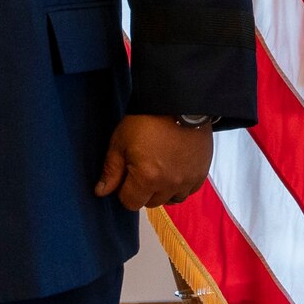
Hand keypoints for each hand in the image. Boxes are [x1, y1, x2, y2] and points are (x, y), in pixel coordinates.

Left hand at [95, 115, 213, 209]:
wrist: (179, 101)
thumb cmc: (147, 119)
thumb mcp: (120, 141)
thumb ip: (111, 170)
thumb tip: (101, 192)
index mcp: (147, 178)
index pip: (130, 203)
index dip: (124, 191)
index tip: (126, 174)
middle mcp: (170, 184)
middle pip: (151, 203)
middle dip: (143, 190)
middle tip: (143, 168)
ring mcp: (188, 179)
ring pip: (172, 199)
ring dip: (163, 190)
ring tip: (160, 169)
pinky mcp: (202, 172)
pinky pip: (189, 190)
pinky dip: (181, 184)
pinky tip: (175, 168)